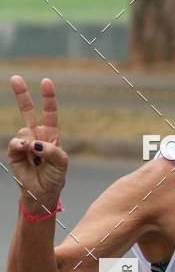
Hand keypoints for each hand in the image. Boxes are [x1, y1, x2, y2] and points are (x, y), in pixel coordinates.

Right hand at [7, 76, 67, 212]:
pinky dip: (21, 146)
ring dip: (32, 144)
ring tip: (38, 159)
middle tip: (15, 78)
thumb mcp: (62, 163)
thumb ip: (53, 150)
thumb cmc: (55, 177)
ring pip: (24, 131)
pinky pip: (16, 143)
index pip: (49, 113)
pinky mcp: (15, 153)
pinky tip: (26, 150)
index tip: (46, 82)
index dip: (48, 98)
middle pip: (28, 111)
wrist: (43, 193)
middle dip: (22, 95)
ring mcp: (24, 143)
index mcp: (51, 135)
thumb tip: (35, 143)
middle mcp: (36, 136)